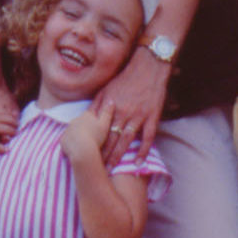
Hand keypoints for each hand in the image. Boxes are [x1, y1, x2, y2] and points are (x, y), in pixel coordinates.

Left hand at [61, 99, 113, 166]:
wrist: (82, 150)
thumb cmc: (96, 137)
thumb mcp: (105, 124)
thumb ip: (107, 112)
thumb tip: (111, 101)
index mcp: (86, 115)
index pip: (90, 113)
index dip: (94, 118)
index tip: (96, 122)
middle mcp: (75, 120)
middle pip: (81, 121)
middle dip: (85, 126)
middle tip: (91, 135)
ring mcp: (68, 129)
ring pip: (73, 130)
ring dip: (77, 134)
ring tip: (83, 143)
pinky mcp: (63, 139)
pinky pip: (67, 140)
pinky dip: (71, 143)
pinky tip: (76, 148)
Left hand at [92, 46, 168, 167]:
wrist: (148, 67)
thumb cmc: (125, 78)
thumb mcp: (107, 88)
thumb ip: (97, 104)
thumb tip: (85, 118)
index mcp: (111, 106)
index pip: (99, 130)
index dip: (93, 144)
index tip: (86, 156)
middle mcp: (123, 112)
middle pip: (111, 138)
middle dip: (103, 155)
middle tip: (96, 170)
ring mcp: (139, 115)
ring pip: (126, 140)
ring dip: (119, 156)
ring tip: (112, 170)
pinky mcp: (152, 116)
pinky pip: (148, 137)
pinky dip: (143, 151)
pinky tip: (138, 163)